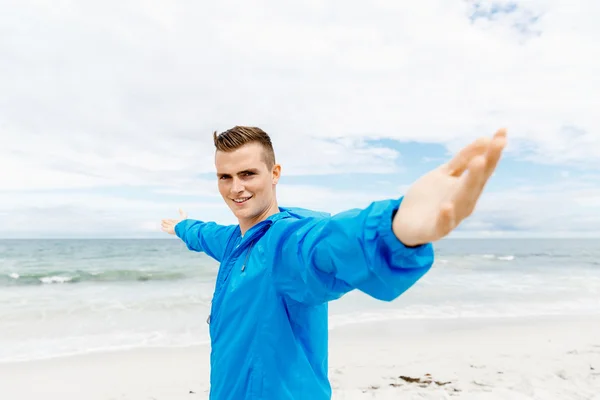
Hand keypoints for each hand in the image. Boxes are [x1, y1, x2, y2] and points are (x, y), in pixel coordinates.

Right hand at [161, 208, 187, 234]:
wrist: (182, 227)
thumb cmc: (183, 222)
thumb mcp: (183, 215)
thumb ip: (181, 212)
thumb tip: (180, 208)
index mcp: (177, 222)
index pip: (172, 221)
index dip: (170, 220)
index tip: (167, 219)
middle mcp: (174, 225)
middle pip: (169, 223)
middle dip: (166, 222)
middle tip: (162, 221)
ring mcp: (171, 228)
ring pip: (167, 226)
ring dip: (164, 225)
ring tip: (161, 224)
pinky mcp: (169, 230)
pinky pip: (165, 229)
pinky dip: (163, 228)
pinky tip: (161, 228)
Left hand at [393, 128, 506, 245]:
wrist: (406, 223)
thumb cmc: (430, 197)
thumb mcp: (444, 174)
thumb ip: (462, 160)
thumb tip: (485, 139)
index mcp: (468, 187)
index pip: (484, 167)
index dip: (494, 150)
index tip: (502, 131)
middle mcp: (465, 202)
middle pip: (477, 181)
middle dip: (487, 162)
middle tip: (496, 143)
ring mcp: (452, 217)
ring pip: (464, 200)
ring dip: (471, 182)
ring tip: (478, 162)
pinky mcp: (436, 230)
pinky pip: (443, 224)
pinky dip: (446, 216)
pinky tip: (447, 206)